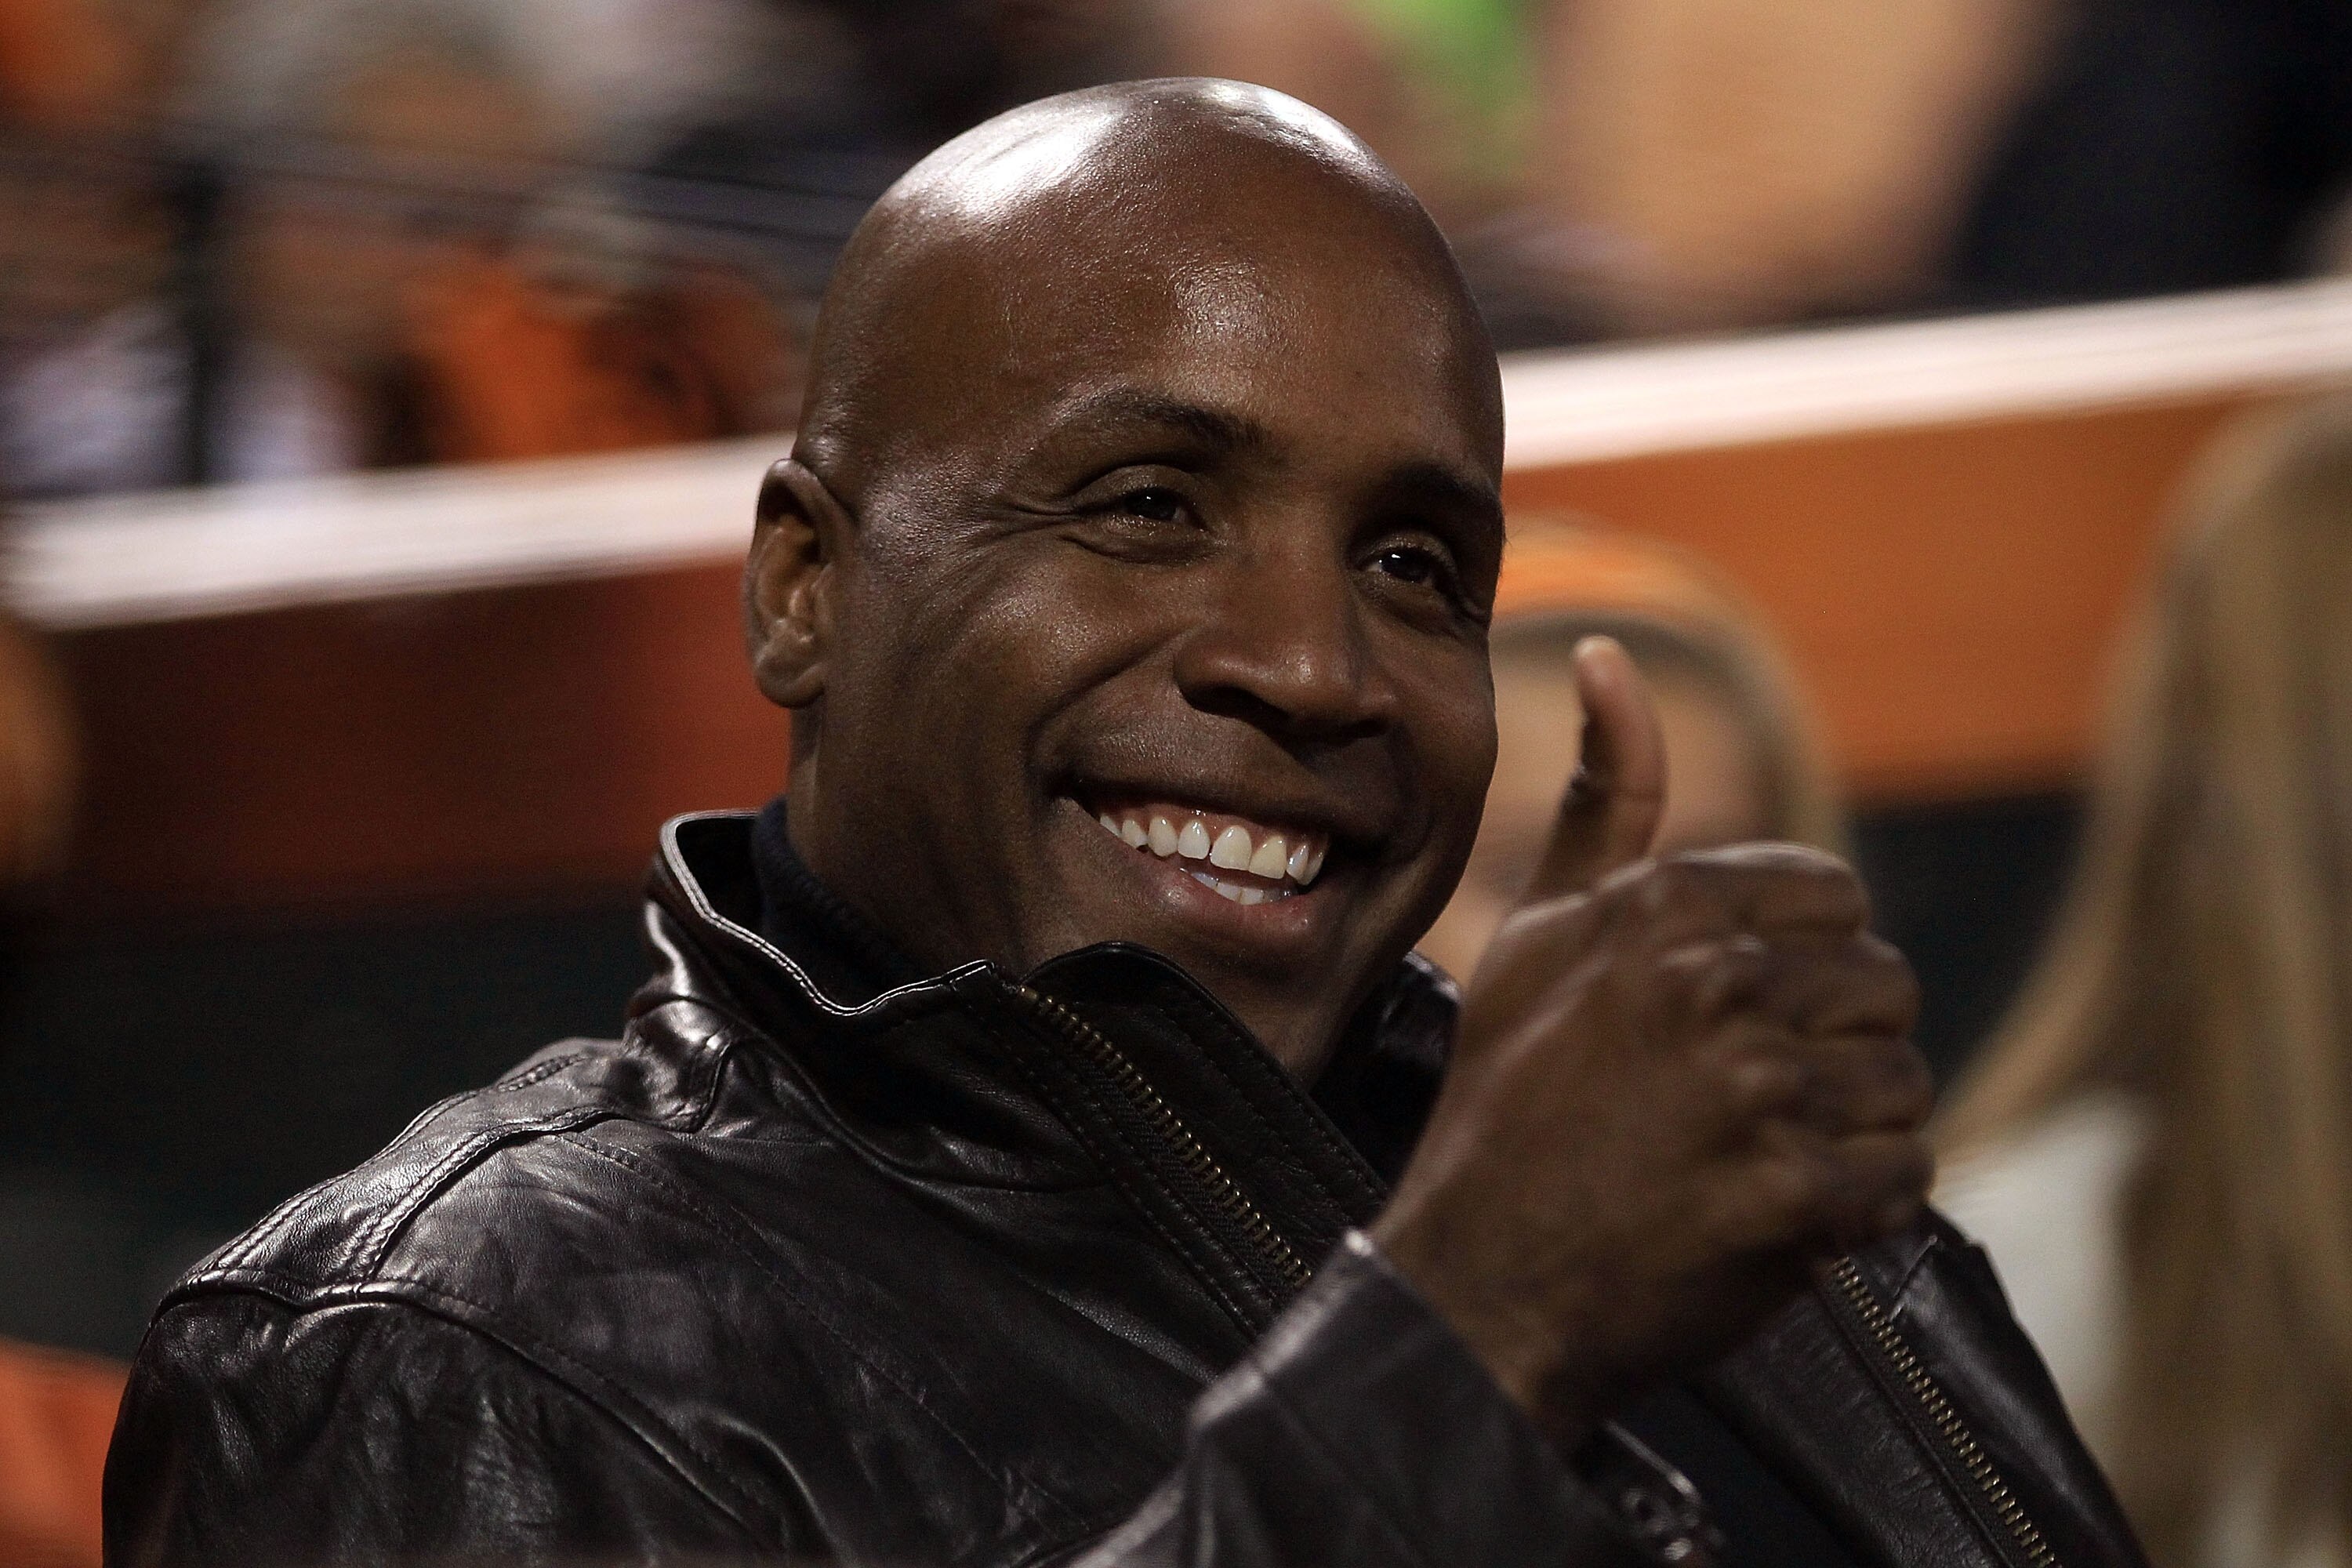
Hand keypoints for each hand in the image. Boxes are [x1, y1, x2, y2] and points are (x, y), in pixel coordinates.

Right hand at [1373, 638, 1931, 1443]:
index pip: (1836, 900)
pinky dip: (1857, 1208)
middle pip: (1882, 988)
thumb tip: (1616, 654)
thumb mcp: (1538, 934)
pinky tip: (1779, 1216)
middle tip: (1743, 1103)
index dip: (1801, 967)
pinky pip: (1902, 1177)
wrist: (1478, 1283)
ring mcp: (1758, 1089)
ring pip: (1902, 1084)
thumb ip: (1607, 799)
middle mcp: (1716, 981)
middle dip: (1829, 1049)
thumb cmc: (1508, 1105)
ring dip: (1847, 1132)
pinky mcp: (1793, 1194)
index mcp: (1665, 906)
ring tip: (1756, 1158)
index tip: (1740, 1022)